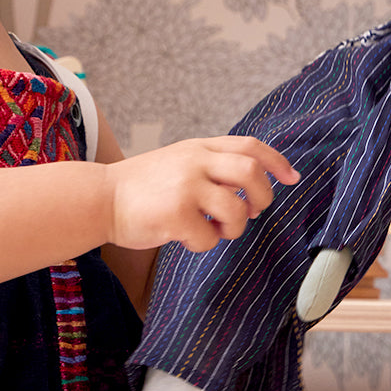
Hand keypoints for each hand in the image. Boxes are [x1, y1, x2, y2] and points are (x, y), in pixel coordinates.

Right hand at [104, 136, 298, 253]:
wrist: (98, 199)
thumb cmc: (139, 188)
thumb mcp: (175, 162)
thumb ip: (208, 166)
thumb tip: (250, 188)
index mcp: (197, 148)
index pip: (249, 146)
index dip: (276, 161)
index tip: (291, 178)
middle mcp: (194, 162)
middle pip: (251, 172)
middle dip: (263, 195)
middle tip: (254, 211)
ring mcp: (185, 187)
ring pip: (237, 209)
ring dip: (235, 227)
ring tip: (217, 230)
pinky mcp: (175, 214)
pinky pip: (209, 237)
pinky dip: (204, 244)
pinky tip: (186, 238)